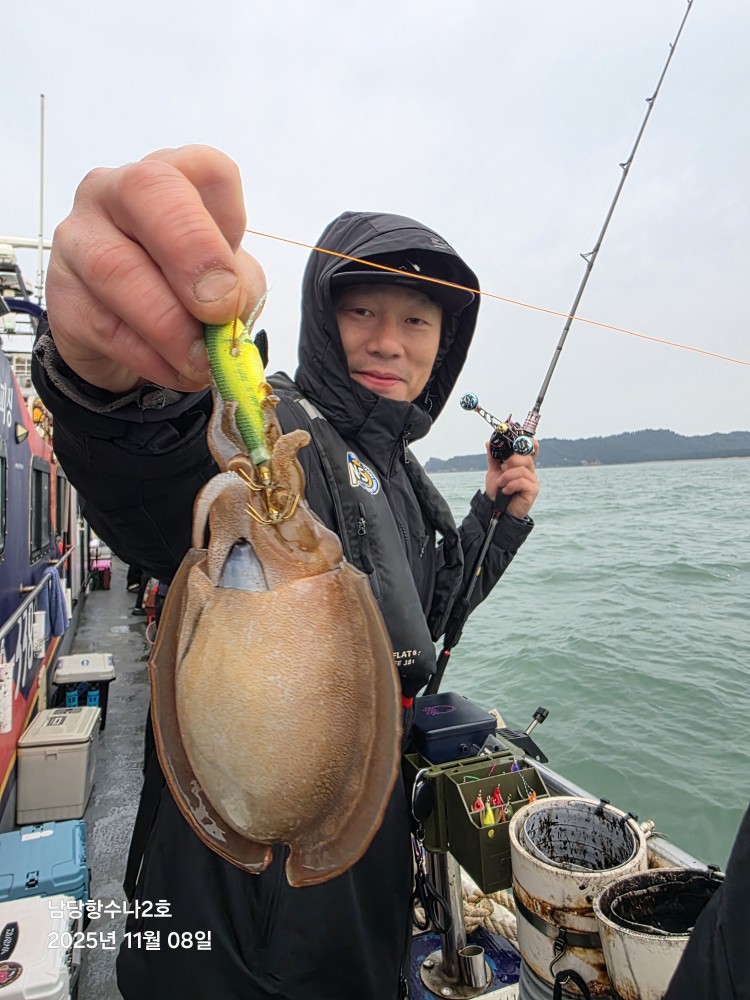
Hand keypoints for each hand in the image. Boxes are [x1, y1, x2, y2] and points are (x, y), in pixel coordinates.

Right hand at [45, 146, 266, 392]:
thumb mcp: (230, 283)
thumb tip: (225, 310)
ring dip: (170, 325)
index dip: (231, 217)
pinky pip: (105, 327)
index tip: (237, 273)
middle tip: (218, 310)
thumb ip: (239, 288)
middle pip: (148, 190)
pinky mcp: (64, 297)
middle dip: (192, 254)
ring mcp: (80, 239)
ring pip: (117, 267)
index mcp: (172, 179)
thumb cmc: (184, 290)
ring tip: (201, 360)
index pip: (207, 168)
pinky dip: (151, 358)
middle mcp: (116, 192)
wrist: (130, 335)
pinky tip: (175, 370)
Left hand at [484, 439, 539, 518]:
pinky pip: (522, 481)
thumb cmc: (498, 492)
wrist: (497, 509)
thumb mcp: (493, 472)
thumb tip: (489, 442)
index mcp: (522, 464)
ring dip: (507, 476)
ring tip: (501, 483)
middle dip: (510, 461)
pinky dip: (510, 485)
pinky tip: (505, 490)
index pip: (530, 449)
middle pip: (525, 457)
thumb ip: (493, 457)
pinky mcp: (533, 490)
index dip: (529, 443)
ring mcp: (532, 480)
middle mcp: (529, 470)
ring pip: (521, 469)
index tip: (520, 441)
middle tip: (502, 468)